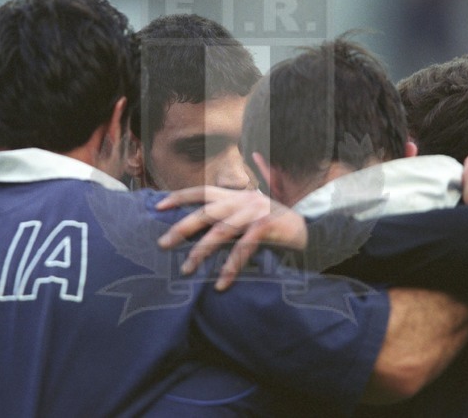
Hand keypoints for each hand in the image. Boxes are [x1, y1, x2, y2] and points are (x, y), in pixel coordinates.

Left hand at [156, 186, 306, 290]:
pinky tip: (221, 283)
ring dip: (201, 251)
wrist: (310, 229)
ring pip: (220, 231)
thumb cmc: (277, 221)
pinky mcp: (266, 227)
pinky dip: (231, 266)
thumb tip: (232, 184)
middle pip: (205, 212)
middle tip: (162, 244)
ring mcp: (255, 212)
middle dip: (181, 228)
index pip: (202, 190)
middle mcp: (243, 199)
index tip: (158, 205)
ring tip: (186, 268)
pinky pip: (243, 248)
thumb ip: (239, 200)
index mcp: (236, 194)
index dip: (179, 196)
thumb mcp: (257, 205)